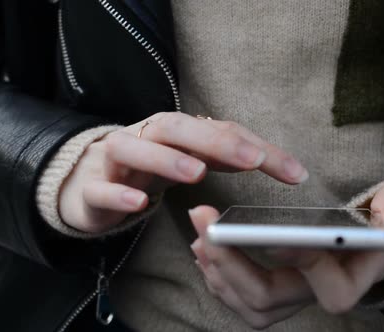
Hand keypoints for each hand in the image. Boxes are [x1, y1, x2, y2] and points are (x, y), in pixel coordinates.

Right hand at [59, 112, 307, 232]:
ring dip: (166, 158)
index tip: (294, 172)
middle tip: (252, 160)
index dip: (257, 148)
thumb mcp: (193, 158)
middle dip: (216, 141)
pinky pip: (102, 188)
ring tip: (197, 172)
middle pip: (177, 126)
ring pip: (132, 149)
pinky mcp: (94, 189)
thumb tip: (270, 160)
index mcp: (177, 130)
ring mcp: (116, 162)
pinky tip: (140, 202)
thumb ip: (226, 156)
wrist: (89, 181)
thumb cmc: (150, 168)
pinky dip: (119, 193)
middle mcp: (146, 137)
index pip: (221, 131)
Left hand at [190, 178, 383, 328]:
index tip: (269, 234)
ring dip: (219, 274)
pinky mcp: (285, 285)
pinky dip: (222, 277)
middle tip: (206, 228)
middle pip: (269, 299)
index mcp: (355, 276)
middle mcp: (322, 292)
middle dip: (232, 266)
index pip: (327, 286)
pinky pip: (246, 296)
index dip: (298, 262)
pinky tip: (208, 250)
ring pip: (251, 305)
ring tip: (200, 239)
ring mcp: (301, 292)